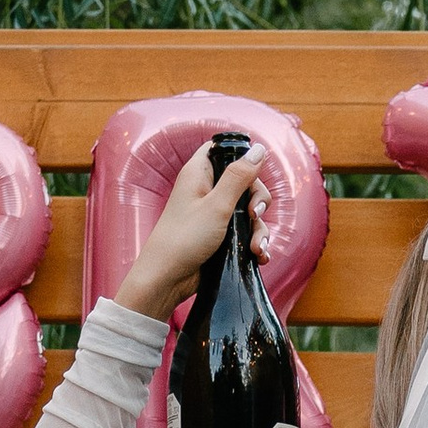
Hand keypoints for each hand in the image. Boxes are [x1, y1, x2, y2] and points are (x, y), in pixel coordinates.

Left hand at [115, 144, 266, 319]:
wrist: (167, 278)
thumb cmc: (184, 239)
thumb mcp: (217, 205)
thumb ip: (239, 176)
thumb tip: (260, 148)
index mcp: (200, 173)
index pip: (224, 150)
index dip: (242, 158)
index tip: (252, 178)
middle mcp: (207, 190)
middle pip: (245, 182)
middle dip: (258, 201)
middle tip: (255, 215)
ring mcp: (214, 213)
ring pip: (248, 211)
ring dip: (258, 229)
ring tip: (256, 248)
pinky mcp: (220, 235)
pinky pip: (245, 232)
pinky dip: (254, 242)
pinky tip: (259, 256)